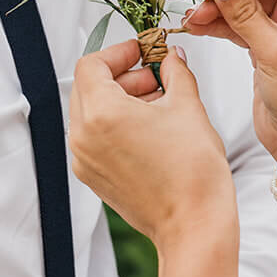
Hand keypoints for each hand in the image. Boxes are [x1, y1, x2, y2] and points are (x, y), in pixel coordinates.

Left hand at [69, 39, 234, 247]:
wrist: (193, 224)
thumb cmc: (192, 172)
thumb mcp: (188, 107)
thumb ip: (175, 73)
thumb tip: (171, 58)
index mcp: (100, 114)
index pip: (91, 65)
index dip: (119, 52)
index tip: (142, 52)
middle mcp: (82, 137)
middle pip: (88, 88)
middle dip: (122, 76)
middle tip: (155, 77)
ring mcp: (84, 160)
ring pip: (91, 113)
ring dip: (119, 100)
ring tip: (157, 103)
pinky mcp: (93, 177)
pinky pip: (95, 138)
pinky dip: (115, 125)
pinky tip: (149, 128)